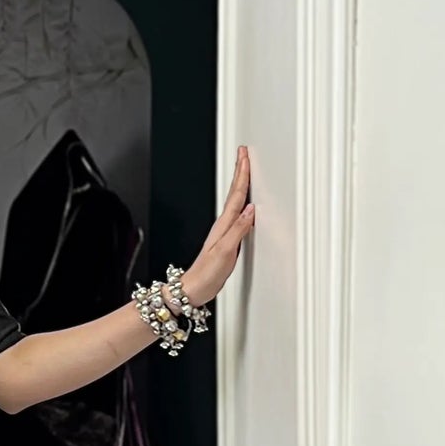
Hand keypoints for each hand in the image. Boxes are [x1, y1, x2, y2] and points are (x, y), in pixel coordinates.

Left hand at [181, 146, 254, 306]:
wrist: (192, 290)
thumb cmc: (206, 274)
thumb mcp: (225, 251)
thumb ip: (239, 230)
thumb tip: (251, 210)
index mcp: (223, 226)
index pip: (236, 195)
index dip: (242, 175)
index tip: (245, 156)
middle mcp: (222, 226)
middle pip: (234, 194)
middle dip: (240, 173)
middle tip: (243, 155)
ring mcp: (223, 233)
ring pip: (235, 203)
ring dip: (240, 186)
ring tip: (244, 172)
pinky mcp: (225, 241)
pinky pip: (236, 216)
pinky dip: (241, 205)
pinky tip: (244, 206)